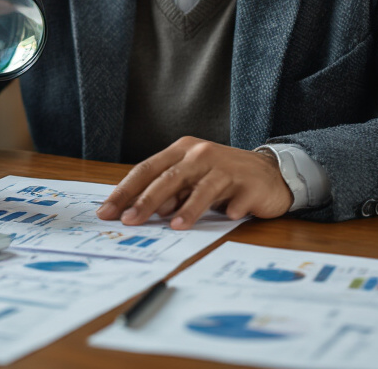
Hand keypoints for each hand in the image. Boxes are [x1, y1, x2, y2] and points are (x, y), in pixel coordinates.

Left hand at [96, 137, 292, 228]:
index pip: (147, 169)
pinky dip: (232, 207)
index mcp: (182, 151)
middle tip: (130, 221)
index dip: (125, 191)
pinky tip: (229, 215)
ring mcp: (226, 167)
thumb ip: (168, 192)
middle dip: (147, 201)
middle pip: (170, 177)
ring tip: (175, 226)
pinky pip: (237, 198)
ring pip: (202, 188)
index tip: (107, 211)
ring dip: (189, 208)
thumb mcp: (191, 180)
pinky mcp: (249, 183)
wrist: (269, 173)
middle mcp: (201, 154)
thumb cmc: (222, 177)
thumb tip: (142, 211)